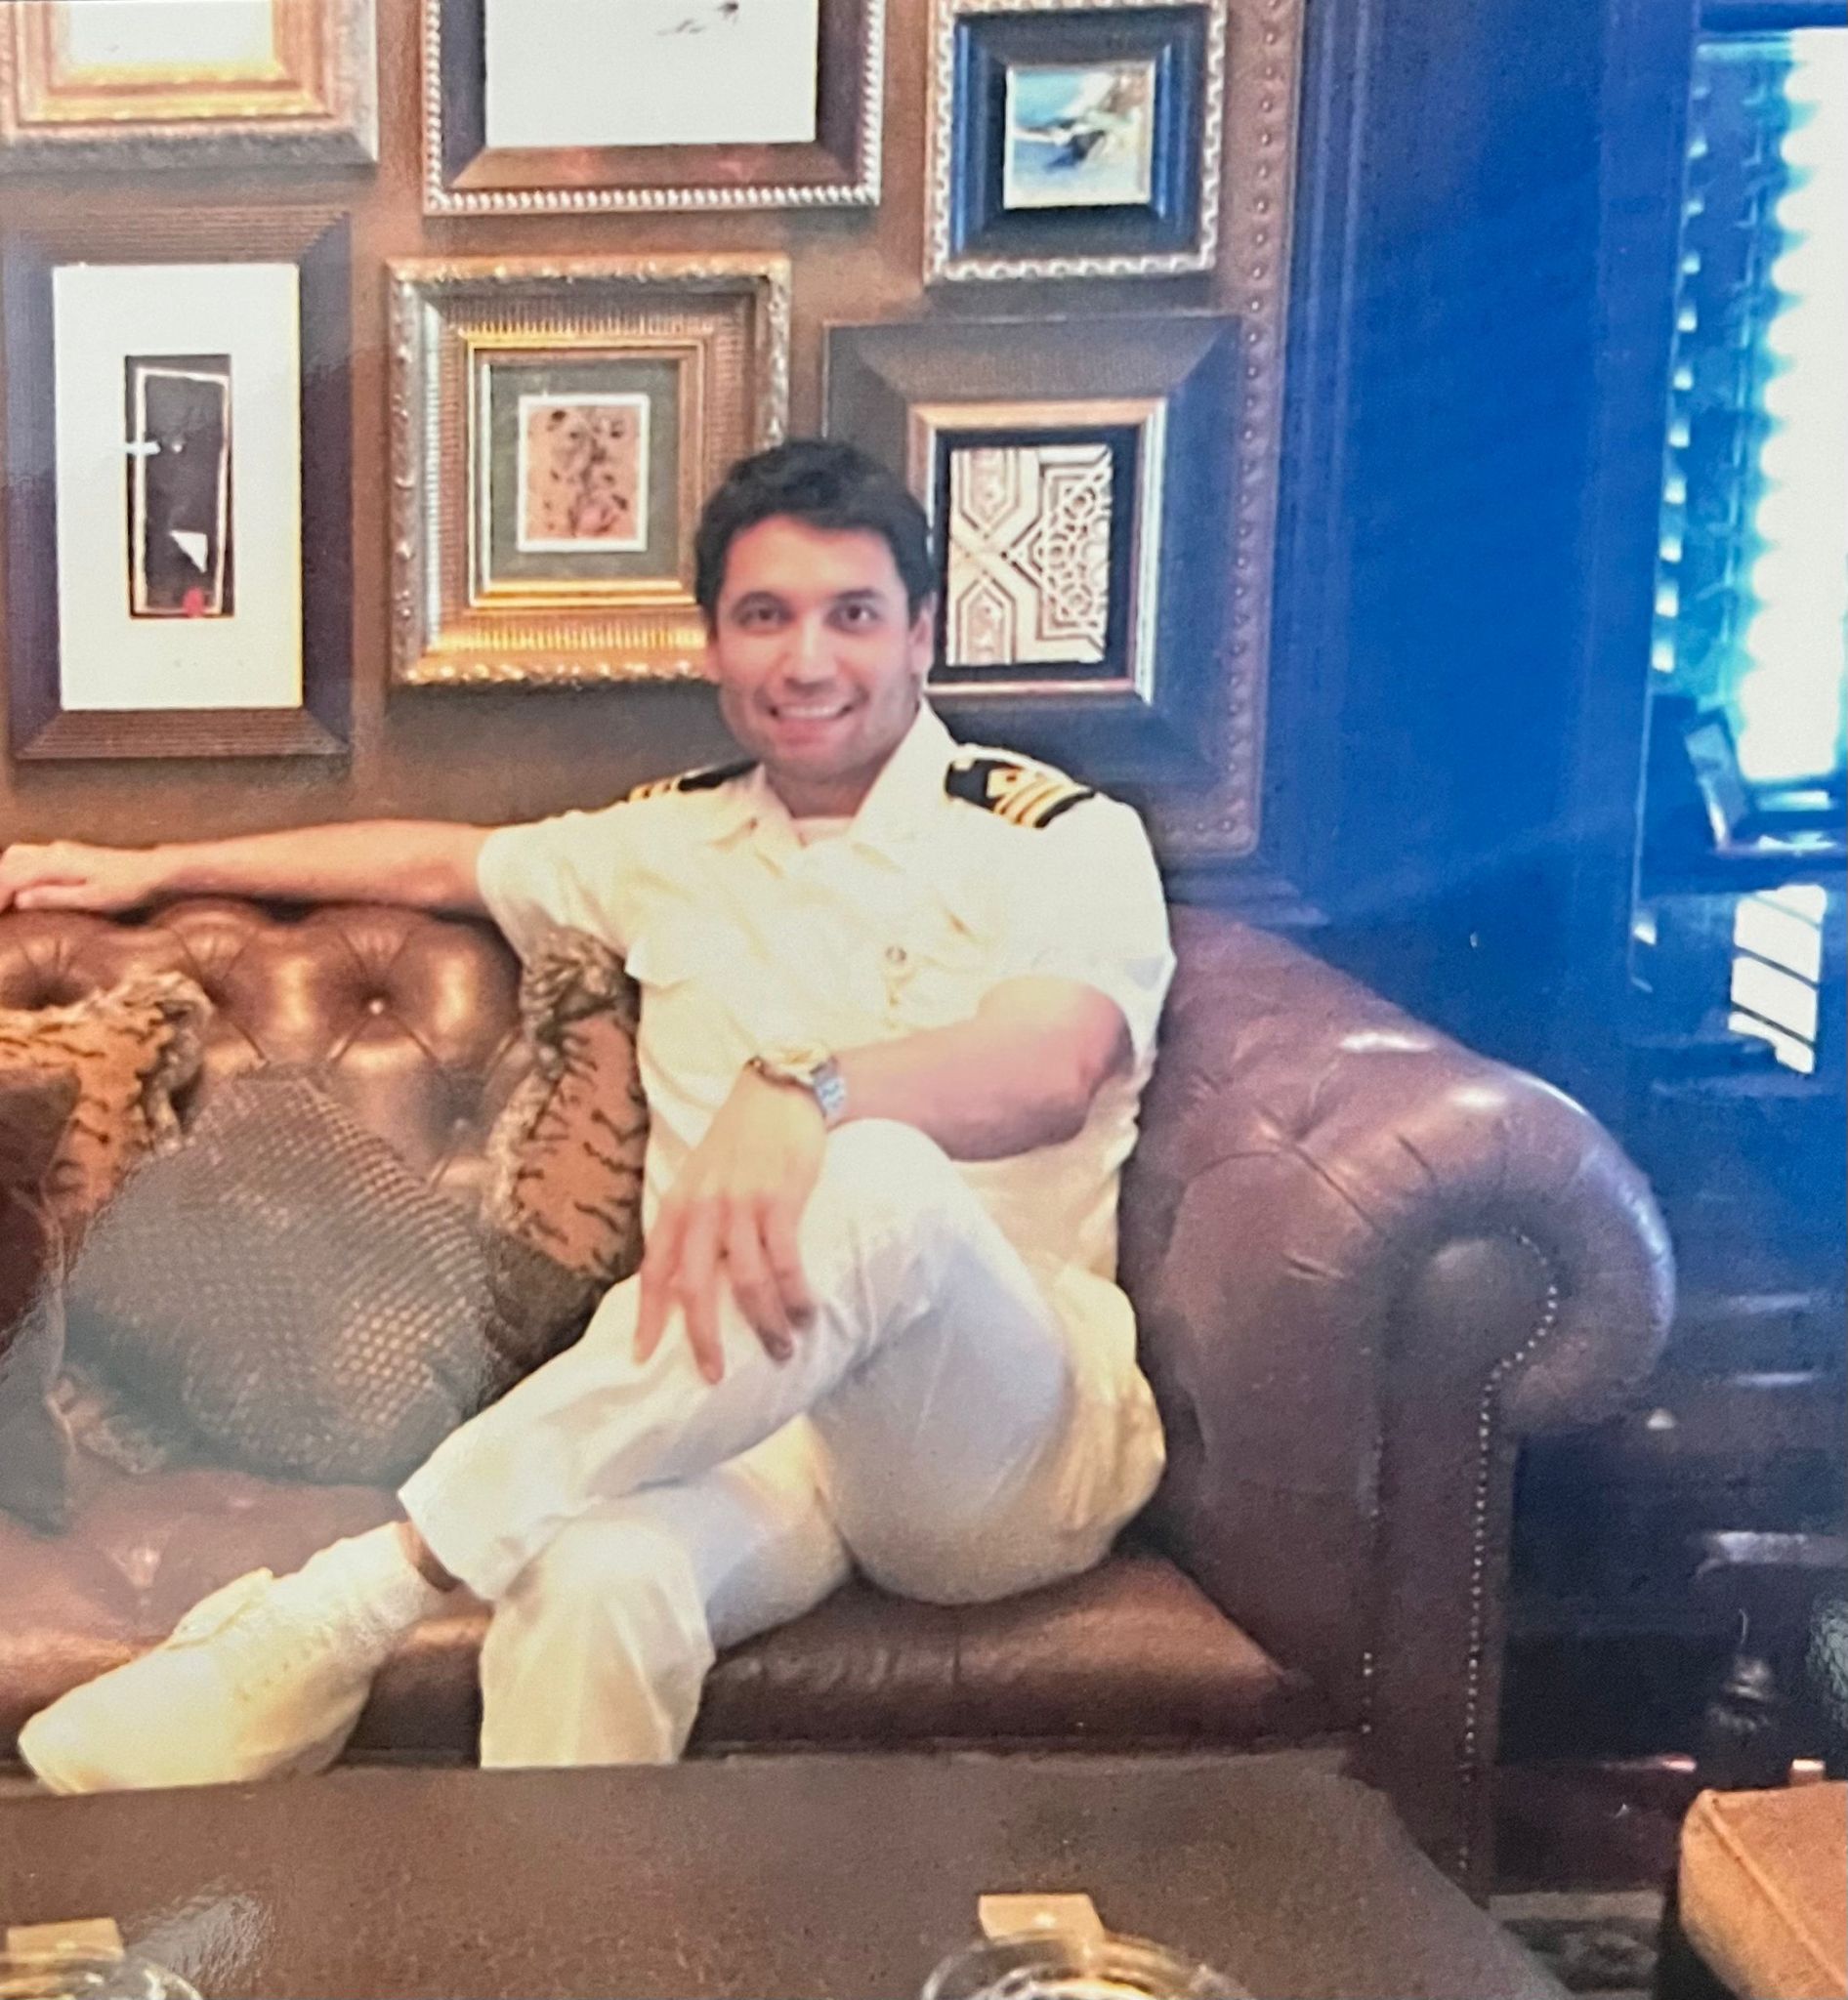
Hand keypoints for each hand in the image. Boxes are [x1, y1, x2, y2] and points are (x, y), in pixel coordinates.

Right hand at [0, 840, 163, 914]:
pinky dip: (14, 871)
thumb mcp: (92, 899)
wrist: (152, 870)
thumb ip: (54, 897)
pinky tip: (17, 889)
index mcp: (55, 862)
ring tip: (3, 903)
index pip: (10, 877)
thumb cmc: (127, 887)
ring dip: (3, 877)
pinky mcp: (66, 853)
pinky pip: (28, 857)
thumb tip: (18, 899)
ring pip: (15, 857)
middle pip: (7, 864)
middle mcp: (52, 850)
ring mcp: (58, 849)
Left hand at [633, 1069, 825, 1383]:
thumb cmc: (742, 1138)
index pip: (654, 1269)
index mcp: (679, 1204)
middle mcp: (703, 1207)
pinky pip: (785, 1261)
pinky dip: (795, 1294)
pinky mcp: (780, 1198)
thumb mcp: (702, 1175)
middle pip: (695, 1287)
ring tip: (783, 1348)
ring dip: (764, 1323)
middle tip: (715, 1375)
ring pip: (745, 1282)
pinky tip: (806, 1311)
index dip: (647, 1316)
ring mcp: (742, 1203)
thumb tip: (688, 1277)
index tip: (641, 1357)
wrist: (782, 1091)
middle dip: (703, 1338)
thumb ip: (693, 1220)